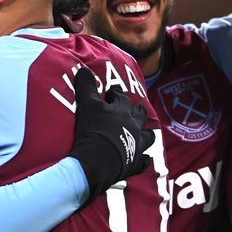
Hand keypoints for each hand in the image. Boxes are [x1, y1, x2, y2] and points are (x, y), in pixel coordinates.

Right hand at [68, 67, 154, 201]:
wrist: (98, 160)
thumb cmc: (93, 130)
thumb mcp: (87, 105)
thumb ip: (86, 86)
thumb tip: (83, 69)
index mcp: (123, 110)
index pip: (122, 97)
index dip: (116, 94)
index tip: (111, 92)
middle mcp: (134, 126)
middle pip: (140, 114)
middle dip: (135, 110)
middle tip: (129, 109)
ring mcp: (137, 145)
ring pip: (148, 136)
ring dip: (145, 132)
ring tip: (141, 131)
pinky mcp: (135, 162)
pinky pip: (144, 160)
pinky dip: (144, 158)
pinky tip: (144, 158)